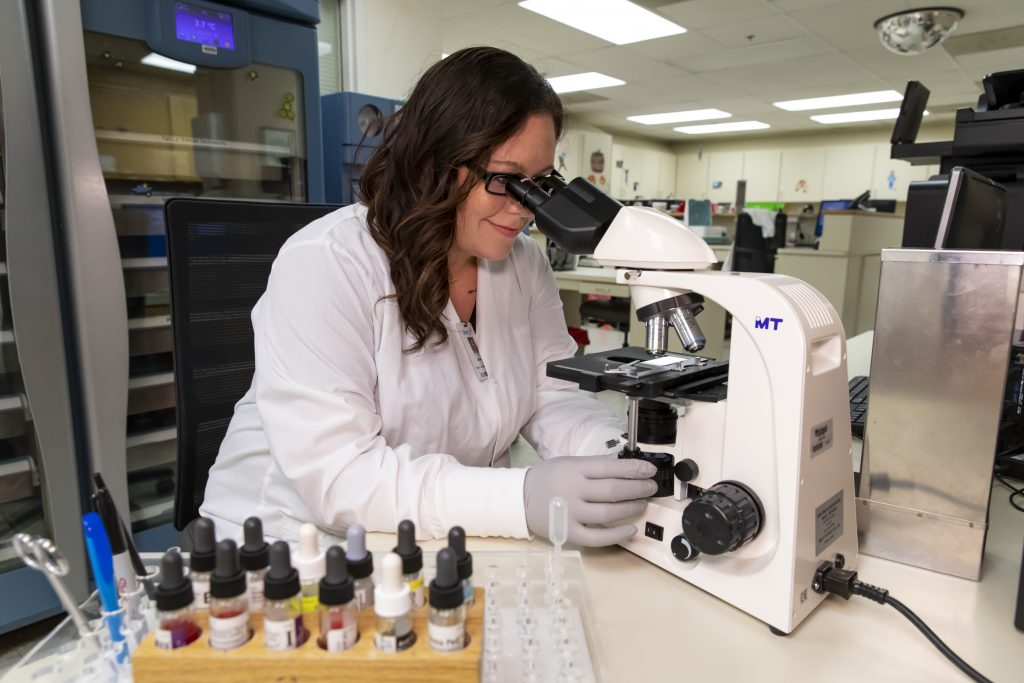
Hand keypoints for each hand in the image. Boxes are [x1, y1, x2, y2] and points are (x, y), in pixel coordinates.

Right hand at [523, 455, 657, 546]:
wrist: (520, 499)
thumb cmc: (549, 478)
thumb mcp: (569, 463)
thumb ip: (595, 465)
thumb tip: (626, 466)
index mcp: (574, 468)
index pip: (610, 467)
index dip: (634, 469)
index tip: (649, 470)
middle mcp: (573, 490)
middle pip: (613, 490)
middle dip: (638, 488)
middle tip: (651, 487)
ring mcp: (570, 513)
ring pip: (608, 512)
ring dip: (631, 508)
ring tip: (643, 503)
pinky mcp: (568, 533)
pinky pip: (596, 537)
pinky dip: (616, 535)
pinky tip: (631, 530)